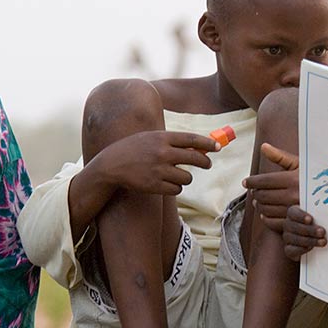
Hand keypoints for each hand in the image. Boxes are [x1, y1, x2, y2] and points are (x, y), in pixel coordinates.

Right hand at [93, 131, 216, 194]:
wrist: (110, 166)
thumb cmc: (133, 149)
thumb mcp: (150, 138)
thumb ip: (172, 141)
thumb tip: (198, 147)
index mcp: (161, 138)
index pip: (192, 139)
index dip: (208, 143)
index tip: (217, 147)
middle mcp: (162, 153)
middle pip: (196, 158)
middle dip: (205, 162)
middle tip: (207, 164)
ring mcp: (158, 170)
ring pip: (188, 178)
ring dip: (185, 178)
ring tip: (175, 175)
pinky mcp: (154, 186)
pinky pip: (177, 189)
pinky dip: (175, 188)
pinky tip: (166, 183)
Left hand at [244, 143, 299, 231]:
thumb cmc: (316, 177)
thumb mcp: (300, 164)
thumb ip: (280, 156)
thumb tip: (263, 146)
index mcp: (293, 179)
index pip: (265, 181)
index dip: (252, 181)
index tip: (246, 182)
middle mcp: (294, 195)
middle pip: (264, 195)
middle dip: (255, 193)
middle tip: (253, 191)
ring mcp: (295, 210)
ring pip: (267, 209)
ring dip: (259, 205)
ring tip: (258, 201)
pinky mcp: (297, 222)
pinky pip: (274, 222)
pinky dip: (266, 218)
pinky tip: (265, 213)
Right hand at [281, 206, 326, 260]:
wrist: (313, 238)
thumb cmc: (317, 223)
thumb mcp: (320, 216)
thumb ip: (323, 214)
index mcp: (293, 213)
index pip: (293, 213)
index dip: (301, 216)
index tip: (311, 219)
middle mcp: (288, 224)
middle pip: (295, 227)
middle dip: (310, 230)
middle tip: (322, 232)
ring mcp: (287, 237)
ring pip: (295, 239)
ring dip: (310, 240)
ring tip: (323, 242)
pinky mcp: (289, 250)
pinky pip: (292, 250)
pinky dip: (302, 249)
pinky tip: (311, 248)